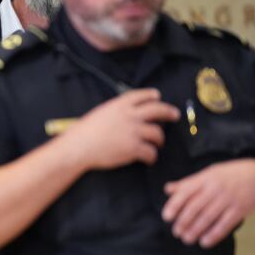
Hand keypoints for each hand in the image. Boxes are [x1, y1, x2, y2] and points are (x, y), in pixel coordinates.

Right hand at [64, 88, 179, 169]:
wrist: (79, 147)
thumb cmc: (84, 132)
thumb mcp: (100, 113)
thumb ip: (116, 112)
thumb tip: (128, 115)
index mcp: (120, 105)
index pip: (142, 96)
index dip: (151, 95)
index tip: (157, 96)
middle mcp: (130, 116)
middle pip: (158, 110)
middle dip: (169, 112)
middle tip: (174, 115)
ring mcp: (134, 132)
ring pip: (157, 134)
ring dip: (159, 139)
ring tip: (158, 143)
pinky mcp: (134, 149)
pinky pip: (151, 152)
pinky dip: (152, 157)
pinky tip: (149, 159)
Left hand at [162, 159, 254, 247]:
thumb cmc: (225, 177)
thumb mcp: (206, 174)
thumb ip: (187, 183)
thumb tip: (167, 189)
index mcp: (204, 179)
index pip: (185, 192)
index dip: (174, 205)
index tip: (166, 217)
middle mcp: (215, 188)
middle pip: (195, 207)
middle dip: (184, 222)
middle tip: (176, 233)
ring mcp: (228, 199)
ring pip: (209, 217)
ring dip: (196, 230)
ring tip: (187, 239)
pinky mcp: (240, 209)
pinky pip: (225, 224)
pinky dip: (214, 234)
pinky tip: (204, 242)